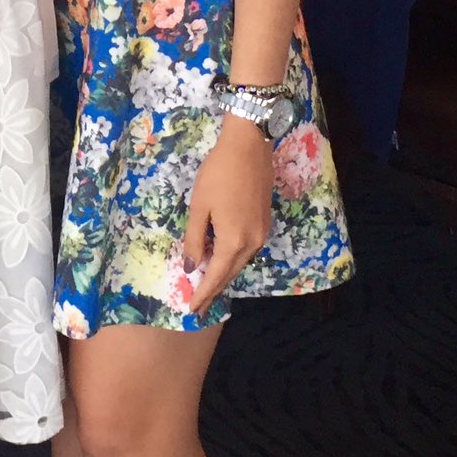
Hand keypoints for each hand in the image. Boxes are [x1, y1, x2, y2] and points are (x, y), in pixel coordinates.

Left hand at [183, 117, 273, 317]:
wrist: (249, 146)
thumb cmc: (218, 174)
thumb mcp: (199, 207)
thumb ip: (194, 239)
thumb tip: (191, 266)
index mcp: (234, 241)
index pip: (216, 276)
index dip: (203, 294)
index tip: (192, 309)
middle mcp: (252, 242)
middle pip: (230, 273)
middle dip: (213, 289)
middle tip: (199, 304)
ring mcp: (262, 232)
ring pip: (240, 261)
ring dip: (223, 273)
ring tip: (206, 284)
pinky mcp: (265, 221)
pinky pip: (247, 249)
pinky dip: (233, 258)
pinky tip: (221, 256)